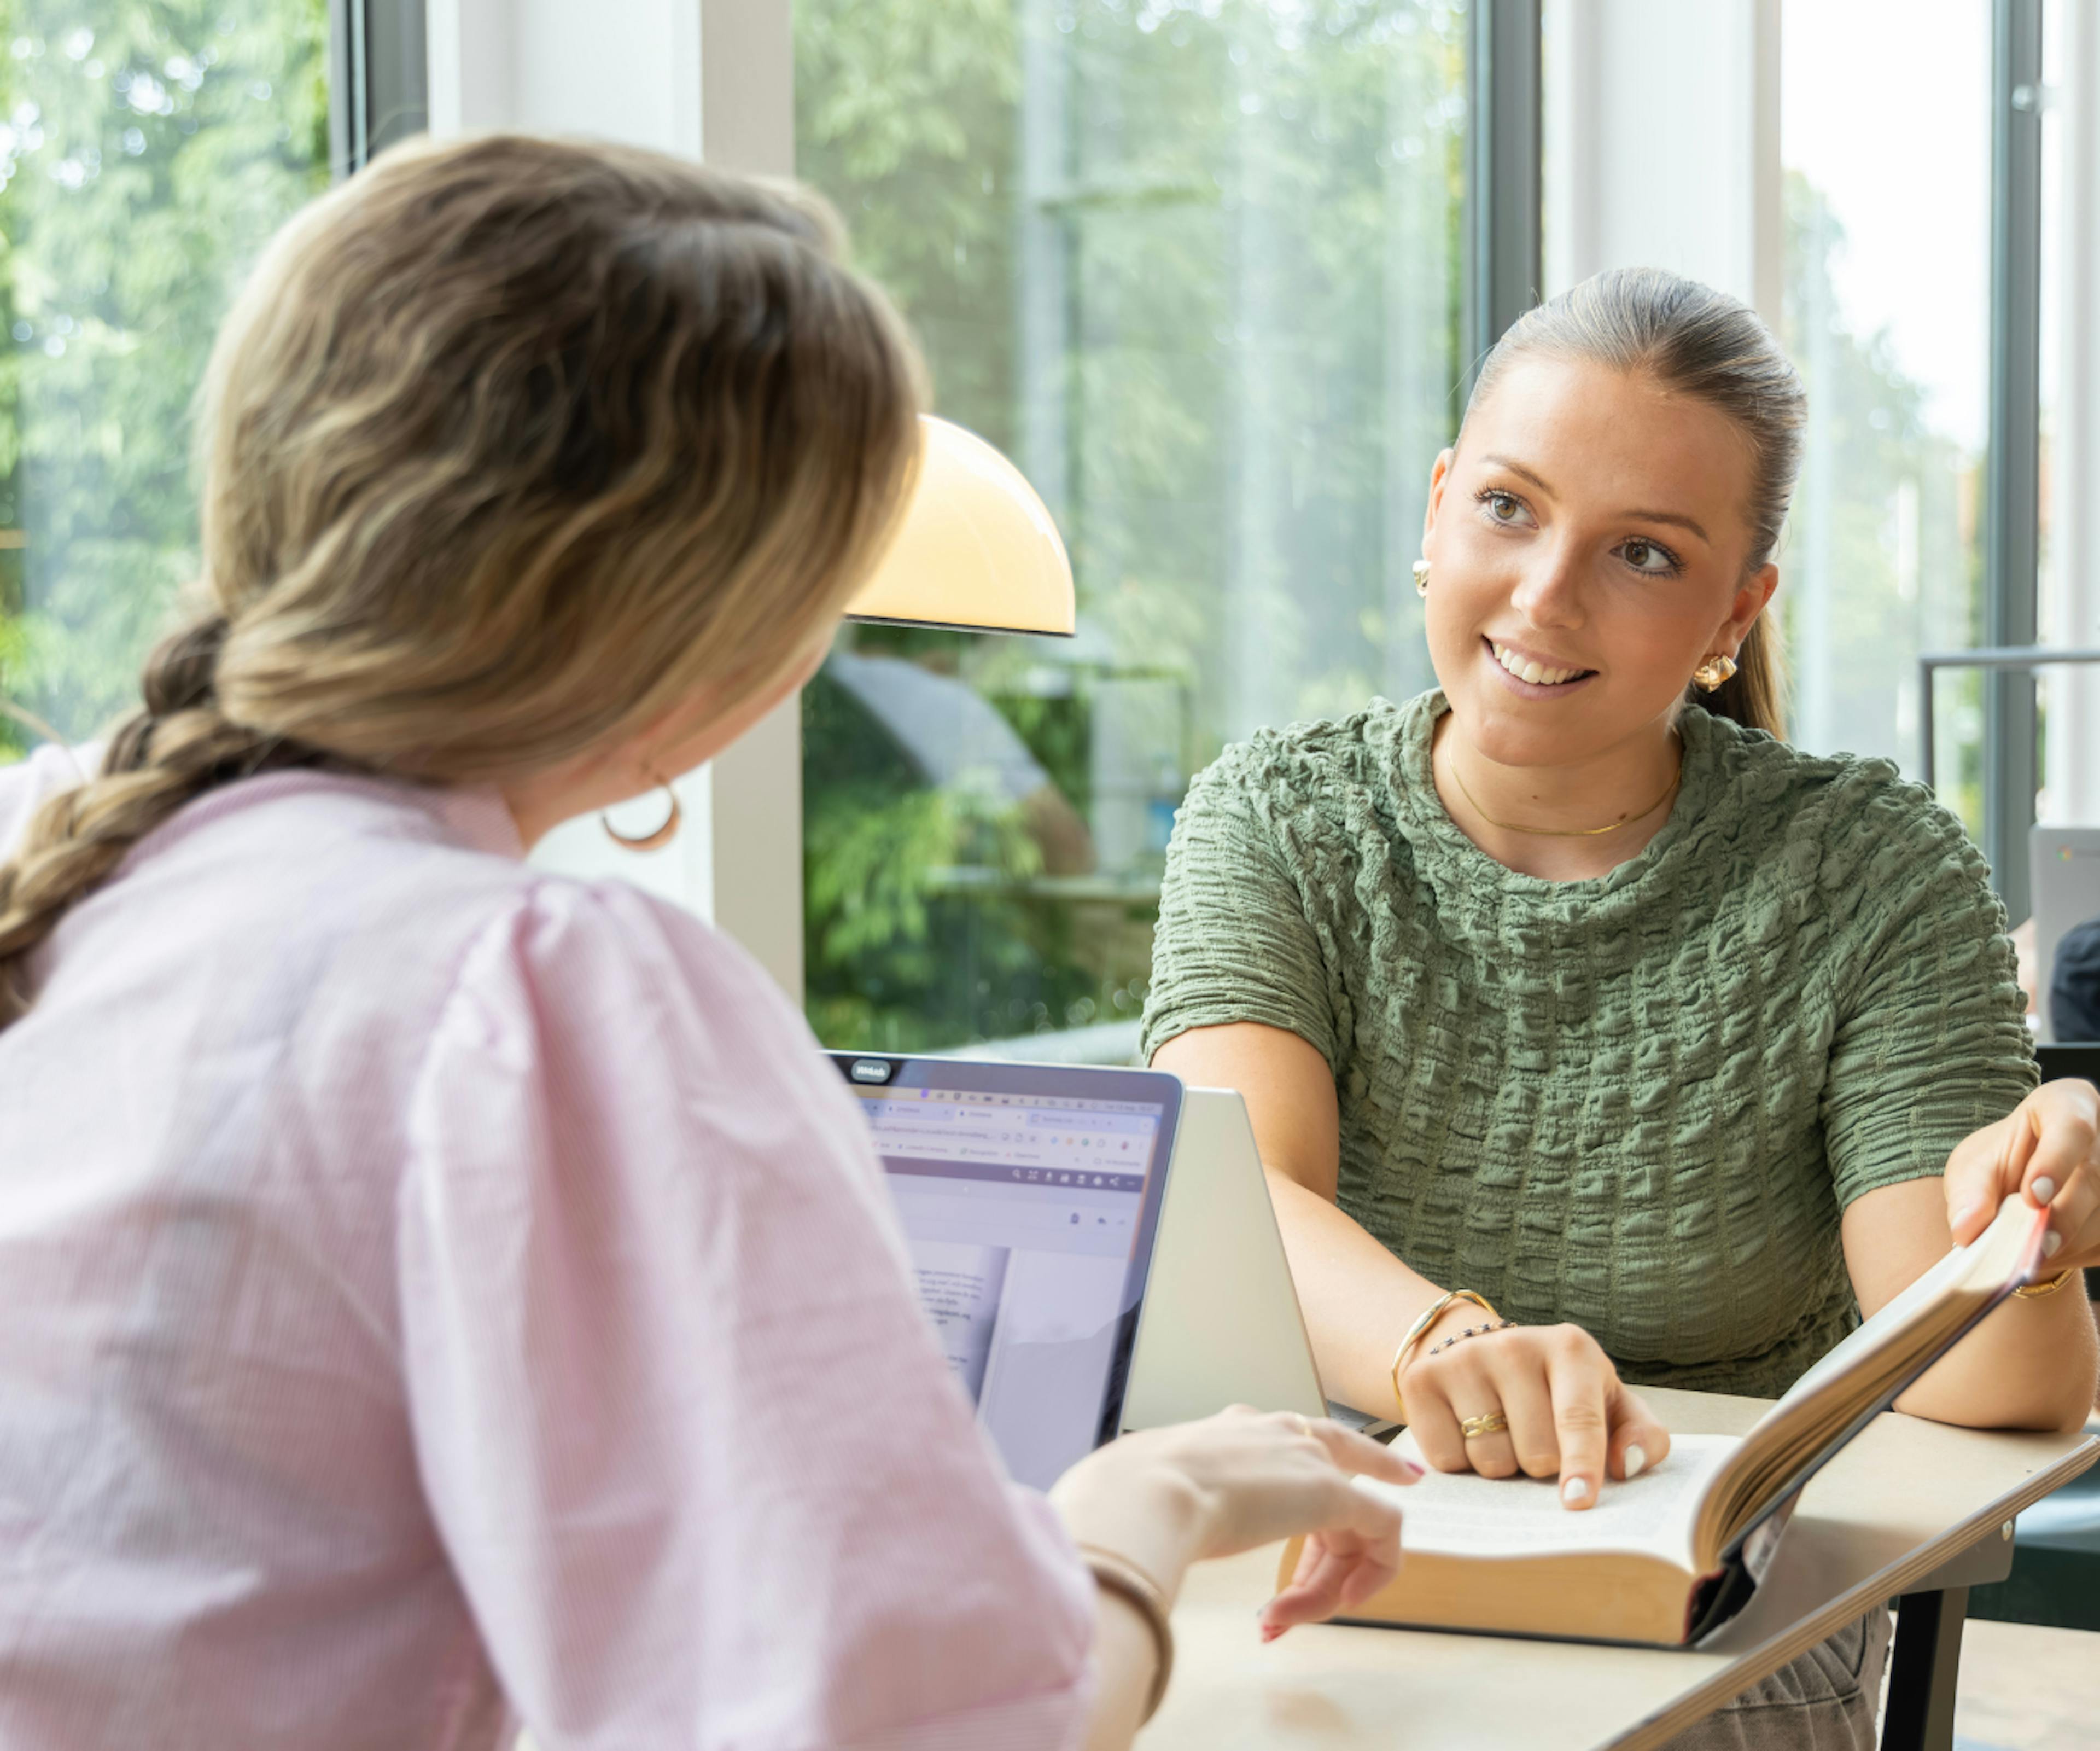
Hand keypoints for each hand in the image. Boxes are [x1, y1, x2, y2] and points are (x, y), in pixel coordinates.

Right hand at [1050, 1407, 1418, 1637]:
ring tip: (1279, 1618)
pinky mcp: (1331, 1492)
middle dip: (1318, 1563)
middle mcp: (1279, 1431)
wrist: (1142, 1496)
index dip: (1337, 1470)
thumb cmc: (1132, 1499)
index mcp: (1235, 1428)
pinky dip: (1373, 1571)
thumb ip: (1164, 1504)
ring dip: (1323, 1584)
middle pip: (1331, 1489)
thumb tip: (1129, 1529)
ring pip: (1351, 1522)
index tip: (1386, 1480)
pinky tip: (1346, 1602)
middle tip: (1281, 1612)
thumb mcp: (1154, 1496)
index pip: (1298, 1442)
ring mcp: (1307, 1458)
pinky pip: (1384, 1529)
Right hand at [1397, 1318, 1669, 1509]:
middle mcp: (1513, 1344)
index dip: (1582, 1466)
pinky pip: (1445, 1458)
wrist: (1481, 1353)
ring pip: (1489, 1459)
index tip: (1579, 1502)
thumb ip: (1640, 1435)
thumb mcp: (1609, 1404)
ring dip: (1501, 1468)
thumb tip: (1626, 1464)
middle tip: (1538, 1446)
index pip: (1578, 1418)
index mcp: (1570, 1348)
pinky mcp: (1421, 1379)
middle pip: (1534, 1451)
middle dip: (1540, 1467)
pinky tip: (1467, 1435)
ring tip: (1503, 1437)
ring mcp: (1462, 1359)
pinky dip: (1460, 1463)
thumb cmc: (1558, 1392)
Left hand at [1946, 1078, 2099, 1272]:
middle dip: (2062, 1219)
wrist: (2024, 1182)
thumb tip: (1965, 1231)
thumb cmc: (2001, 1162)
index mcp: (2066, 1104)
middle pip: (2094, 1179)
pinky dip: (2077, 1253)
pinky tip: (2051, 1252)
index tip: (2033, 1198)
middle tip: (2032, 1249)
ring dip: (2067, 1242)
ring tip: (2029, 1253)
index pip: (2073, 1127)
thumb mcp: (1974, 1167)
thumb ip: (1969, 1193)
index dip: (2056, 1163)